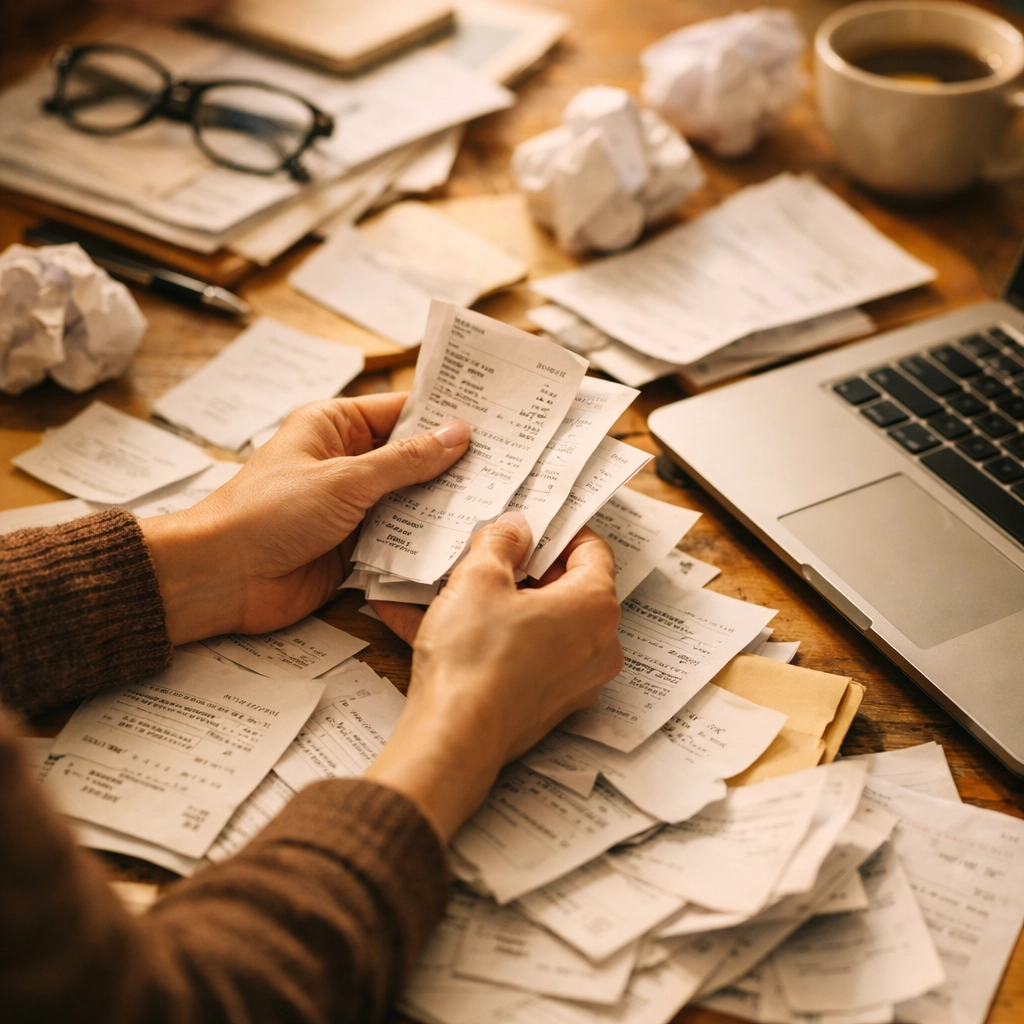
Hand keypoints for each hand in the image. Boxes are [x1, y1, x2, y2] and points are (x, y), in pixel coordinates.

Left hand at [140, 394, 469, 643]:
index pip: (402, 412)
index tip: (495, 418)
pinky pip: (400, 539)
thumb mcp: (344, 479)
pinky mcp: (355, 547)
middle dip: (453, 465)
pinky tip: (465, 541)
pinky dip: (426, 542)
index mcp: (335, 427)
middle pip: (412, 458)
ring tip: (500, 501)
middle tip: (510, 465)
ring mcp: (352, 507)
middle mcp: (347, 463)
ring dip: (443, 506)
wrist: (222, 578)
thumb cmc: (266, 514)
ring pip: (411, 501)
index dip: (445, 415)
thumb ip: (405, 462)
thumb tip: (457, 435)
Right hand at [365, 513, 622, 841]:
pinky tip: (427, 621)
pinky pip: (520, 656)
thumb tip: (514, 527)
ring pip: (540, 624)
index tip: (532, 523)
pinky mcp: (547, 704)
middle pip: (567, 588)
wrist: (454, 737)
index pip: (593, 550)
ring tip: (448, 586)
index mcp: (595, 606)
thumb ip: (501, 541)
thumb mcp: (479, 577)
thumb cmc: (474, 660)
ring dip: (500, 603)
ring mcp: (575, 680)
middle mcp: (598, 645)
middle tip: (489, 552)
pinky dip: (486, 637)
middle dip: (525, 568)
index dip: (559, 530)